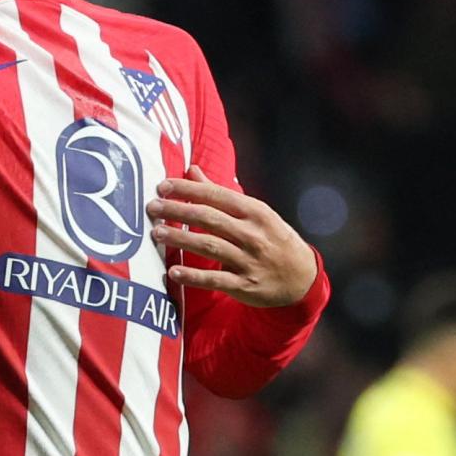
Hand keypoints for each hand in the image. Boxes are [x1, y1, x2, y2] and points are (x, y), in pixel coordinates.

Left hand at [145, 166, 317, 307]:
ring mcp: (249, 260)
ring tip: (157, 232)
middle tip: (152, 207)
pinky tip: (173, 272)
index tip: (162, 186)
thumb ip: (220, 193)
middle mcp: (252, 234)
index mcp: (254, 212)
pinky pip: (216, 279)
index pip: (216, 195)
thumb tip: (191, 169)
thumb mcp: (254, 212)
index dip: (188, 190)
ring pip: (210, 246)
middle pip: (209, 218)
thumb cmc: (273, 238)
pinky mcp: (245, 285)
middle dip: (178, 210)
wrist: (303, 277)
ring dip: (181, 238)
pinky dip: (194, 276)